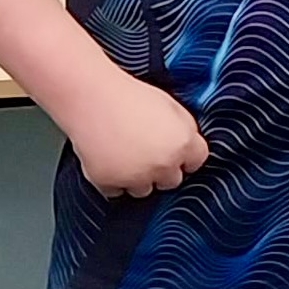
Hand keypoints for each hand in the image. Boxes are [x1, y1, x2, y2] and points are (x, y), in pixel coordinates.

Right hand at [65, 71, 209, 198]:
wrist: (90, 96)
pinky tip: (108, 159)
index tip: (175, 153)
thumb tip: (189, 148)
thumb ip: (185, 131)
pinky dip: (112, 180)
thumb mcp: (171, 106)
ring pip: (144, 190)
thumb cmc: (127, 96)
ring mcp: (137, 176)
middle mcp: (163, 164)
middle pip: (172, 181)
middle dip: (162, 169)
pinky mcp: (111, 183)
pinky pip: (116, 191)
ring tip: (124, 152)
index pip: (197, 162)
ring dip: (137, 178)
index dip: (185, 157)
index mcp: (183, 142)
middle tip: (144, 150)